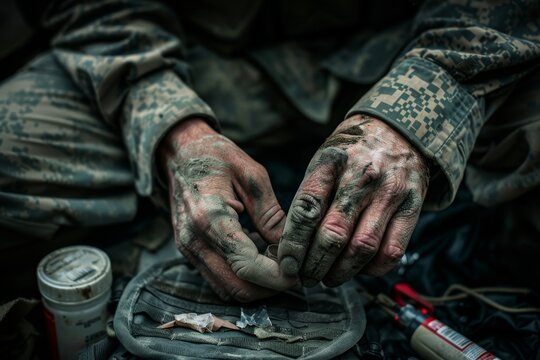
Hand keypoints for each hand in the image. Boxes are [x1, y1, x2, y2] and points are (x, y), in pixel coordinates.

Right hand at [159, 118, 296, 301]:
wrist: (179, 153)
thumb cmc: (216, 157)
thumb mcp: (252, 174)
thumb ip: (270, 214)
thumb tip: (289, 247)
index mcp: (209, 217)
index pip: (245, 263)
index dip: (276, 275)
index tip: (298, 271)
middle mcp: (194, 240)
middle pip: (237, 287)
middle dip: (269, 287)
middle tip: (293, 271)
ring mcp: (188, 249)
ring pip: (227, 289)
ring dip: (256, 285)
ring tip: (276, 262)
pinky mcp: (189, 252)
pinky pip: (218, 278)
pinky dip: (241, 276)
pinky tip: (257, 254)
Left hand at [278, 115, 428, 285]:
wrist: (397, 131)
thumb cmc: (350, 154)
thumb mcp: (323, 162)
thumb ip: (309, 199)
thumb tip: (290, 246)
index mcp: (332, 162)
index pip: (306, 209)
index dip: (293, 243)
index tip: (286, 264)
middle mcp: (362, 177)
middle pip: (333, 234)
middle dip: (315, 265)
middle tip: (306, 278)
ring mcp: (390, 192)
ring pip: (362, 248)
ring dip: (341, 272)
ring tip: (328, 278)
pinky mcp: (413, 206)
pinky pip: (392, 251)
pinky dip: (372, 269)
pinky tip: (358, 270)